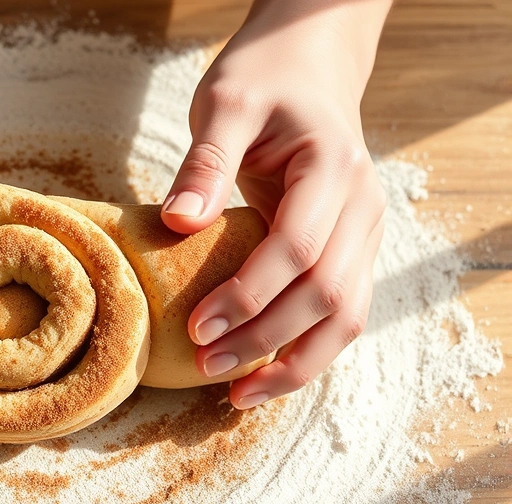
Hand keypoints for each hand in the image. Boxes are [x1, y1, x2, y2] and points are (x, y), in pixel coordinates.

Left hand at [161, 0, 391, 408]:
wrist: (308, 70)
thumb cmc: (263, 81)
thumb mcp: (224, 103)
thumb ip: (204, 162)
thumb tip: (177, 223)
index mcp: (333, 168)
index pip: (298, 249)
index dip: (248, 296)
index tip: (197, 327)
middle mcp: (362, 206)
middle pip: (327, 295)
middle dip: (265, 339)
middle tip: (205, 366)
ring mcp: (364, 232)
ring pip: (347, 317)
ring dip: (295, 363)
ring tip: (238, 396)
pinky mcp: (352, 249)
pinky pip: (340, 312)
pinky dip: (306, 350)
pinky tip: (263, 373)